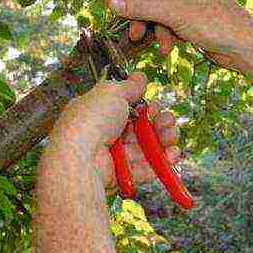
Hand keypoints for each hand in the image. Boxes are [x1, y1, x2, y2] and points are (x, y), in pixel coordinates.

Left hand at [45, 72, 180, 186]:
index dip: (145, 106)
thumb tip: (140, 77)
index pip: (128, 108)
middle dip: (160, 122)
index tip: (153, 104)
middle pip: (142, 127)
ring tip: (171, 136)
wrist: (80, 156)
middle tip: (166, 121)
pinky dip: (163, 162)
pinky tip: (172, 153)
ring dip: (165, 139)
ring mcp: (115, 156)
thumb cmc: (90, 120)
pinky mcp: (123, 175)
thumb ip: (128, 86)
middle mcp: (107, 134)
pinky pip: (147, 168)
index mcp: (99, 113)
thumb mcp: (110, 92)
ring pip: (147, 147)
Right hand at [106, 0, 252, 70]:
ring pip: (162, 14)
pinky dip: (168, 36)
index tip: (118, 3)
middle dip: (145, 18)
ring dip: (157, 31)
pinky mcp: (195, 22)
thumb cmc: (217, 23)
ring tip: (162, 46)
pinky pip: (171, 25)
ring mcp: (192, 4)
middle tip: (135, 33)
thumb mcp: (174, 13)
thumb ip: (141, 6)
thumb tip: (111, 1)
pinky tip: (170, 48)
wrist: (245, 49)